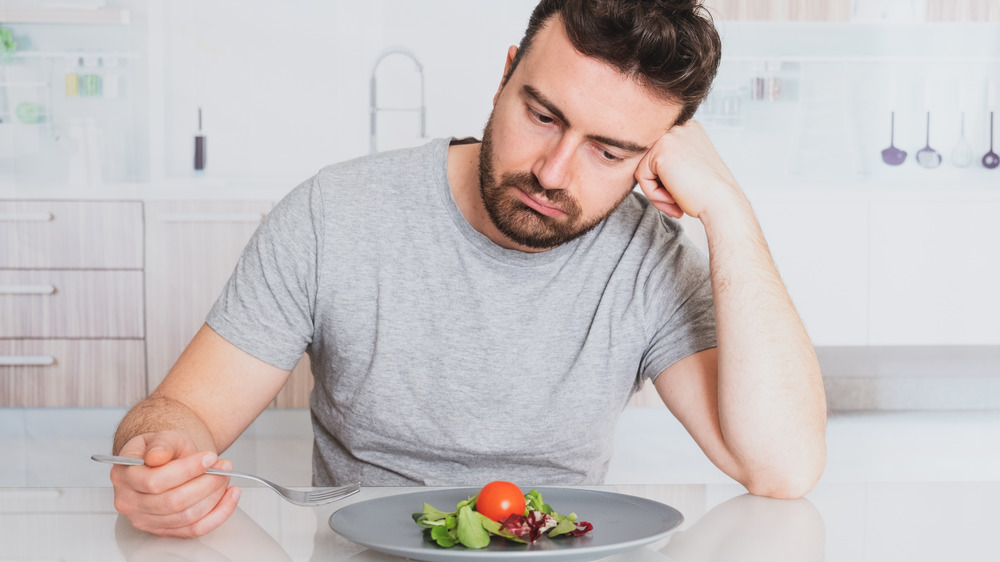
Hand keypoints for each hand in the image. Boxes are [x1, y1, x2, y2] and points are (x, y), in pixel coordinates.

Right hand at [110, 430, 240, 537]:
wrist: (166, 462)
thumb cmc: (164, 450)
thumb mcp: (163, 437)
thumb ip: (162, 443)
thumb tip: (157, 456)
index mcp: (124, 475)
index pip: (155, 481)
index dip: (187, 470)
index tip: (210, 457)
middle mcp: (129, 502)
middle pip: (173, 502)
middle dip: (206, 483)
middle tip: (224, 467)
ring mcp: (145, 520)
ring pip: (186, 517)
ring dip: (214, 496)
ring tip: (225, 476)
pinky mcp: (164, 531)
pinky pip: (195, 529)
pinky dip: (219, 514)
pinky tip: (230, 496)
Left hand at [634, 120, 745, 222]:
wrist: (722, 205)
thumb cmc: (709, 194)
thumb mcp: (691, 169)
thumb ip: (672, 163)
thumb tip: (649, 170)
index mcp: (690, 130)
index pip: (662, 156)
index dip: (667, 181)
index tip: (681, 196)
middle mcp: (681, 128)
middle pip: (651, 161)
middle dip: (660, 186)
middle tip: (676, 203)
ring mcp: (671, 137)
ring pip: (644, 169)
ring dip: (656, 192)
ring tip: (676, 202)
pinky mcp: (661, 151)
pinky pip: (642, 177)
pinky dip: (653, 194)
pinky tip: (673, 199)